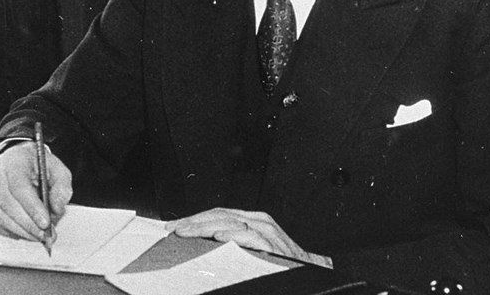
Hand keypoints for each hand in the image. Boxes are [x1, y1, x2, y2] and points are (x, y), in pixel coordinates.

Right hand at [0, 142, 72, 242]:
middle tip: (44, 235)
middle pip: (8, 203)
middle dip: (28, 223)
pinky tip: (23, 232)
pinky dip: (9, 229)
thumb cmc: (38, 165)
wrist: (19, 158)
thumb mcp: (57, 169)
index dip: (32, 207)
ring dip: (20, 229)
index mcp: (16, 159)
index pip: (20, 186)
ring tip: (37, 236)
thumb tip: (56, 208)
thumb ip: (62, 187)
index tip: (46, 223)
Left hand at [165, 207, 331, 267]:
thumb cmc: (282, 268)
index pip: (219, 214)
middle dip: (195, 222)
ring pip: (232, 223)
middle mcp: (260, 222)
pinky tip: (218, 239)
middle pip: (222, 215)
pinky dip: (235, 236)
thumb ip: (233, 246)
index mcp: (253, 221)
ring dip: (207, 227)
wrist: (315, 276)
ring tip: (187, 232)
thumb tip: (204, 245)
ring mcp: (269, 232)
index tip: (174, 227)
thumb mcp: (254, 252)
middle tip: (174, 230)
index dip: (195, 219)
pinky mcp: (277, 246)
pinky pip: (253, 238)